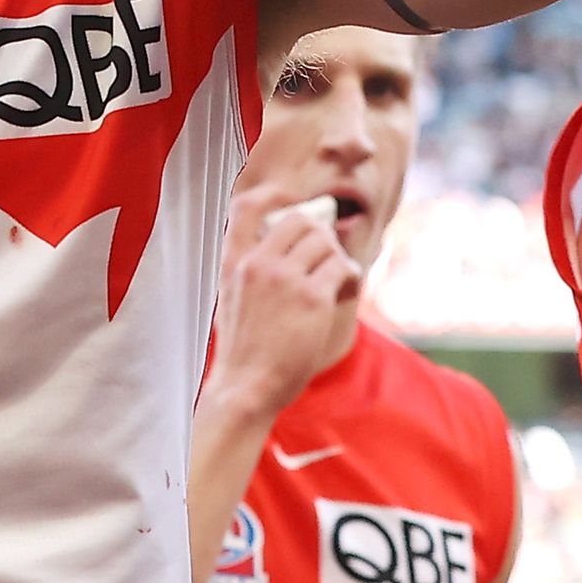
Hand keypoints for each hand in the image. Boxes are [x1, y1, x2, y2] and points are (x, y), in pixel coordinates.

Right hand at [208, 182, 362, 418]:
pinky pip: (342, 267)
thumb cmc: (243, 350)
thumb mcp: (231, 300)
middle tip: (326, 252)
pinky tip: (346, 289)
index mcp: (233, 263)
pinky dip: (350, 275)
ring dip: (336, 257)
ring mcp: (284, 279)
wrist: (245, 387)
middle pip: (299, 220)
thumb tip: (293, 246)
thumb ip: (251, 270)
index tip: (290, 198)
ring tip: (337, 277)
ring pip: (325, 241)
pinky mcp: (312, 298)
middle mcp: (257, 264)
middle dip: (318, 232)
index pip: (246, 207)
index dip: (273, 195)